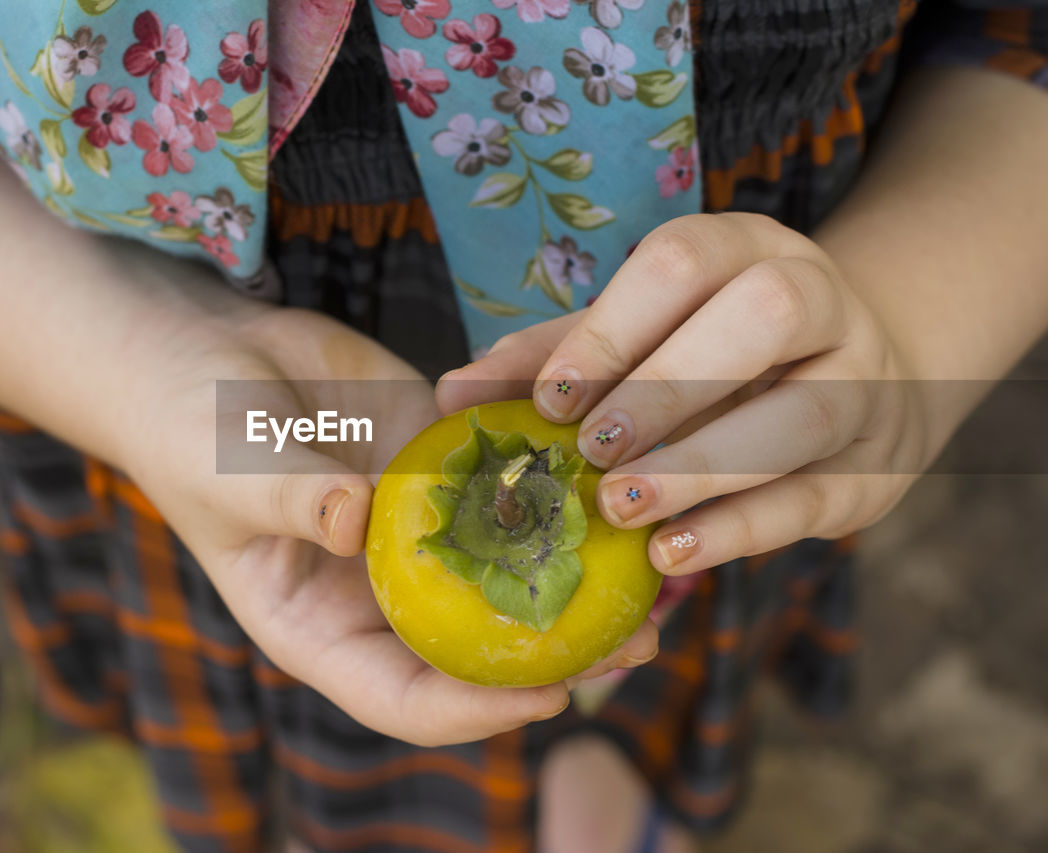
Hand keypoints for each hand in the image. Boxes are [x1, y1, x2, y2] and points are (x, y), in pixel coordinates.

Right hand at [120, 305, 658, 744]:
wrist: (207, 348)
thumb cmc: (190, 428)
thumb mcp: (228, 469)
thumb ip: (290, 498)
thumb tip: (353, 520)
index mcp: (322, 627)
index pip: (401, 697)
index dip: (475, 710)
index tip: (547, 696)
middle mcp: (381, 591)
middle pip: (477, 645)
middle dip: (561, 652)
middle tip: (642, 638)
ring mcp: (418, 530)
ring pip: (508, 570)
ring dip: (580, 574)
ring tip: (658, 568)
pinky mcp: (442, 468)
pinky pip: (507, 488)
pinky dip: (559, 490)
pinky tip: (613, 477)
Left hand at [440, 212, 929, 576]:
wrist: (864, 377)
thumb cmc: (717, 353)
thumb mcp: (643, 335)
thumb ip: (555, 356)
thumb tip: (452, 393)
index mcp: (749, 249)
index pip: (685, 261)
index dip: (611, 329)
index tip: (549, 398)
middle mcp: (821, 300)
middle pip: (762, 317)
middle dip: (667, 386)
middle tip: (591, 451)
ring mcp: (865, 382)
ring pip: (803, 413)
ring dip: (702, 465)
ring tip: (621, 508)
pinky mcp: (876, 468)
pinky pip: (814, 498)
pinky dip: (736, 530)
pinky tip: (667, 554)